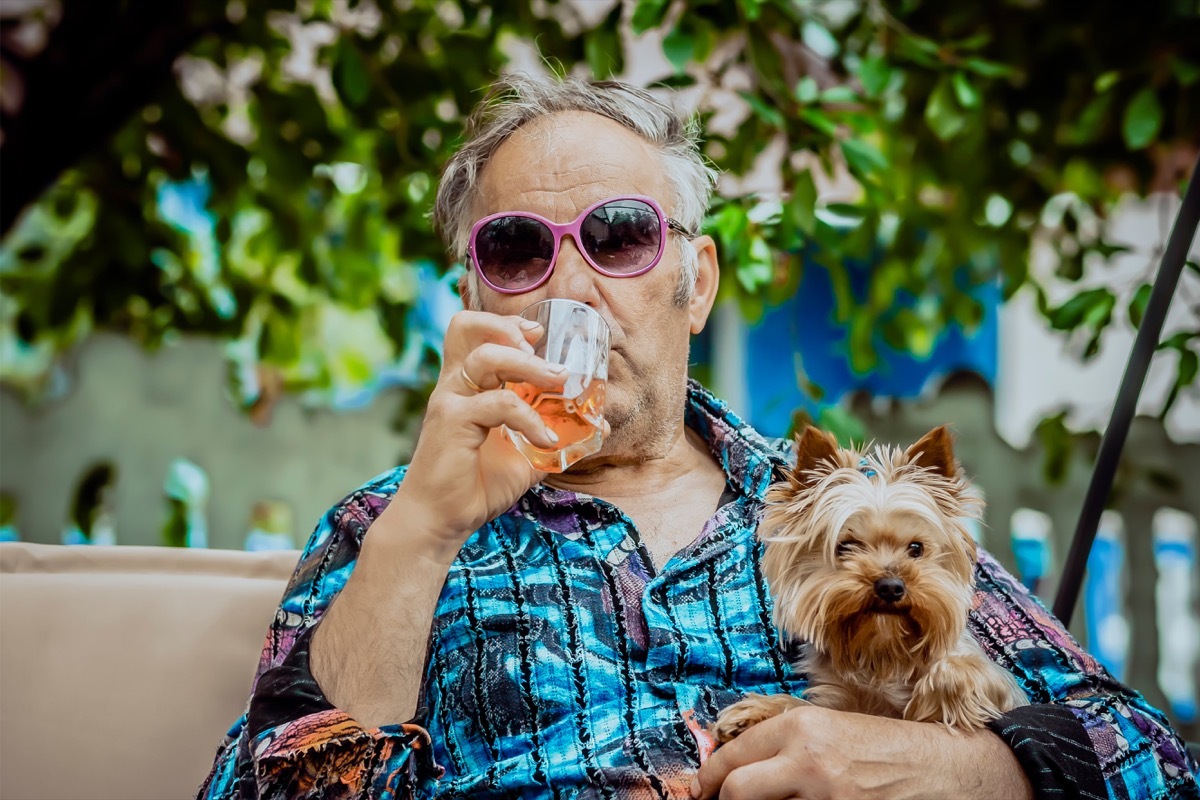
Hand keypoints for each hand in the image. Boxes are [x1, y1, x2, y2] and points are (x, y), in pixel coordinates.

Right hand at [385, 310, 571, 558]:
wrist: (440, 522)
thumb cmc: (475, 486)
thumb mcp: (525, 457)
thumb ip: (555, 436)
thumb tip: (600, 426)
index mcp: (465, 386)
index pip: (470, 330)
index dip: (502, 323)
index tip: (537, 334)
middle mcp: (453, 385)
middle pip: (468, 327)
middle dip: (513, 329)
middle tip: (548, 355)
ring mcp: (450, 401)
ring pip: (486, 358)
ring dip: (529, 365)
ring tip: (559, 381)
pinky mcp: (452, 421)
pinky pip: (499, 404)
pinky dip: (529, 418)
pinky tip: (546, 438)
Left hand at [691, 704, 1031, 799]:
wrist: (943, 767)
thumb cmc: (884, 747)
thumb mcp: (828, 730)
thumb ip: (782, 744)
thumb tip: (732, 770)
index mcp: (800, 727)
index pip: (731, 758)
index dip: (709, 780)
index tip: (703, 792)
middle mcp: (808, 760)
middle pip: (736, 792)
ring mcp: (826, 797)